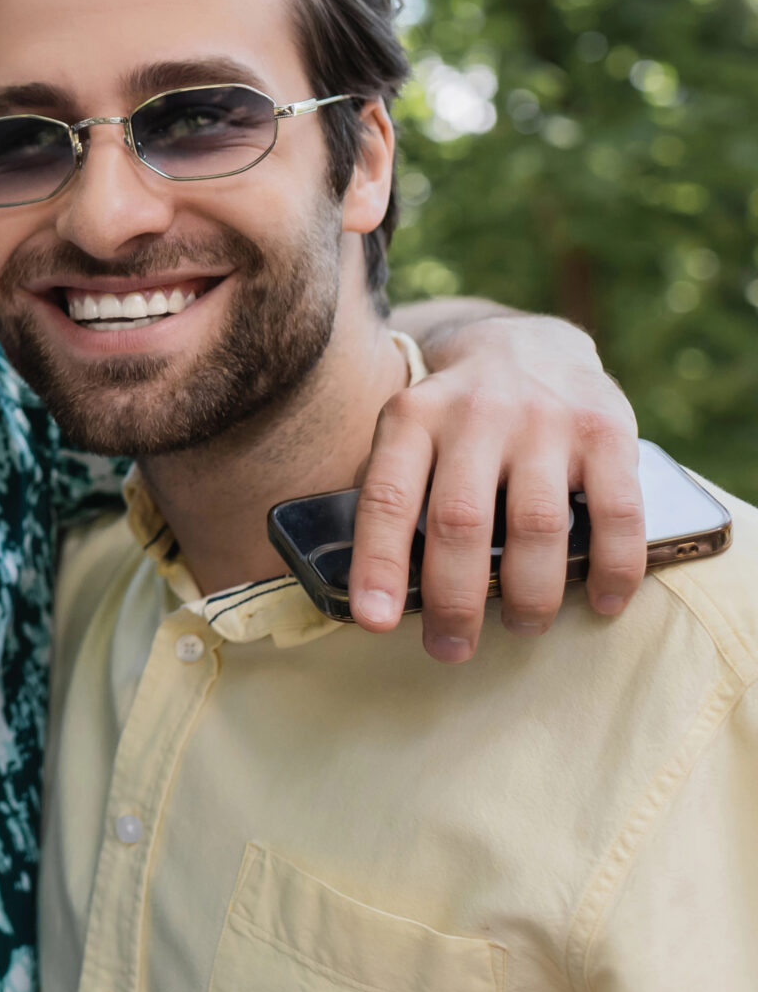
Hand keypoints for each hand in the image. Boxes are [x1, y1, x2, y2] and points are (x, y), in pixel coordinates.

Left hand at [350, 312, 642, 661]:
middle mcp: (475, 414)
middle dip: (454, 600)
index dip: (378, 564)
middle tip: (451, 648)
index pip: (387, 497)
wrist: (526, 344)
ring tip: (522, 626)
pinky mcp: (606, 430)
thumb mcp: (411, 432)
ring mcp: (544, 420)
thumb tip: (383, 591)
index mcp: (412, 416)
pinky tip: (601, 601)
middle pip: (460, 522)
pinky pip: (617, 513)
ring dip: (529, 594)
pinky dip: (611, 568)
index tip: (374, 621)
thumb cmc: (456, 418)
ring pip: (535, 526)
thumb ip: (399, 492)